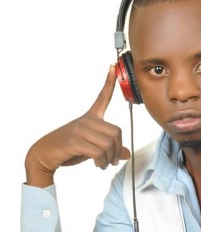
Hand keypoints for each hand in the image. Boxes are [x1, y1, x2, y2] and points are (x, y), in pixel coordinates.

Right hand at [25, 66, 130, 186]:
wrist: (44, 155)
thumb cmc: (67, 150)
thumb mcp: (91, 148)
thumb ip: (108, 149)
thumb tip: (125, 154)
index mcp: (89, 118)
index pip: (102, 97)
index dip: (109, 82)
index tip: (112, 67)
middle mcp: (86, 121)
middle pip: (116, 132)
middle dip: (117, 150)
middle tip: (112, 161)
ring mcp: (79, 130)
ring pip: (108, 144)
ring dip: (109, 159)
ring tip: (104, 165)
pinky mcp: (74, 141)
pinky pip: (98, 152)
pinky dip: (101, 162)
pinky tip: (98, 165)